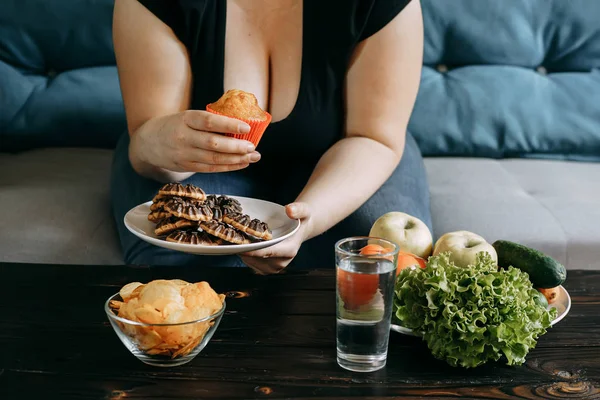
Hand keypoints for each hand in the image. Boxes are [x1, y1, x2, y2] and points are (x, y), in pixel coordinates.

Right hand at [130, 110, 260, 173]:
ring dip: (236, 159)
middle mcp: (184, 137)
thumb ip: (208, 121)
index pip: (209, 122)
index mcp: (185, 119)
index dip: (229, 125)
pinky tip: (242, 163)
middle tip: (252, 146)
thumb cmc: (175, 126)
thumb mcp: (187, 117)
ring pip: (214, 159)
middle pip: (213, 144)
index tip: (246, 127)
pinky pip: (210, 168)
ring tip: (253, 156)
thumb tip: (240, 126)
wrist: (148, 142)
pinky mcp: (186, 166)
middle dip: (236, 146)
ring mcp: (184, 154)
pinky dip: (228, 167)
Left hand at [239, 202, 311, 274]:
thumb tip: (289, 210)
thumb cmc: (301, 220)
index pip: (268, 252)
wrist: (300, 230)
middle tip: (230, 236)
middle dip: (243, 248)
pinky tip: (242, 243)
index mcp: (289, 250)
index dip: (252, 250)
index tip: (238, 246)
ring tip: (236, 238)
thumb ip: (298, 209)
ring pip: (250, 261)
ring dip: (242, 251)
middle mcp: (281, 262)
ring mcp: (273, 268)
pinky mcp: (265, 269)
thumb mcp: (304, 210)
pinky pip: (250, 263)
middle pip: (256, 258)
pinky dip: (244, 254)